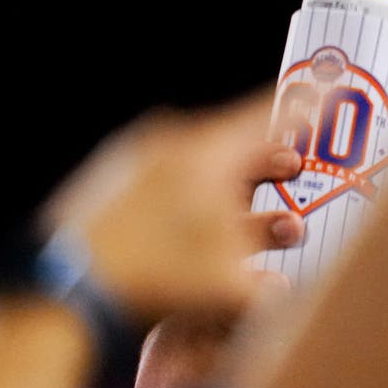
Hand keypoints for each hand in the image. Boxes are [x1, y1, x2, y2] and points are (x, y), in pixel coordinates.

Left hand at [40, 97, 300, 323]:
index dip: (301, 110)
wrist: (65, 292)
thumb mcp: (229, 287)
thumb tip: (285, 290)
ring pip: (199, 164)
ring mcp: (132, 164)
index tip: (322, 95)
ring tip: (252, 217)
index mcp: (206, 154)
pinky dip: (192, 198)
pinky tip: (196, 233)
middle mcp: (169, 147)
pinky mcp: (107, 186)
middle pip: (234, 142)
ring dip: (232, 188)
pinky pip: (165, 180)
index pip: (266, 116)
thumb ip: (270, 286)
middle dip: (268, 161)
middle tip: (291, 168)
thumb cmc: (151, 278)